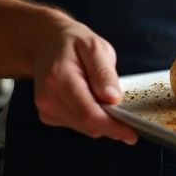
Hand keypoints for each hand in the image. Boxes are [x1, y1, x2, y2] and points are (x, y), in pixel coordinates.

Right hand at [31, 14, 138, 143]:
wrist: (44, 42)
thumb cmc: (72, 42)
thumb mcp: (95, 46)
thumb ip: (104, 73)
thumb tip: (113, 99)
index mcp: (60, 78)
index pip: (88, 113)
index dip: (111, 127)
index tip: (131, 134)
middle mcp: (49, 98)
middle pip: (86, 124)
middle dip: (110, 126)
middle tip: (129, 117)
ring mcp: (45, 108)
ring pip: (82, 127)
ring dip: (100, 120)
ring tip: (105, 97)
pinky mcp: (47, 114)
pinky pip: (75, 124)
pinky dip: (89, 118)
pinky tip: (90, 99)